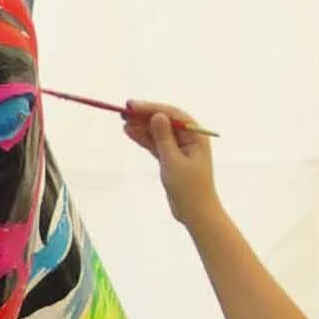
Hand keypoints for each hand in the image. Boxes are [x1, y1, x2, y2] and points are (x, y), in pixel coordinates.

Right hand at [121, 102, 219, 229]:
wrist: (195, 213)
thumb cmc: (189, 188)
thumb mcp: (173, 161)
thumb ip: (164, 138)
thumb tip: (157, 115)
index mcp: (195, 136)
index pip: (172, 115)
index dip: (152, 108)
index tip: (133, 106)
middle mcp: (188, 138)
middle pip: (164, 121)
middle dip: (145, 115)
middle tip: (124, 111)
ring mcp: (179, 148)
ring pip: (158, 132)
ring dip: (142, 126)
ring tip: (123, 121)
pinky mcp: (170, 159)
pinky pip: (156, 144)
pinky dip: (144, 139)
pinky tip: (130, 132)